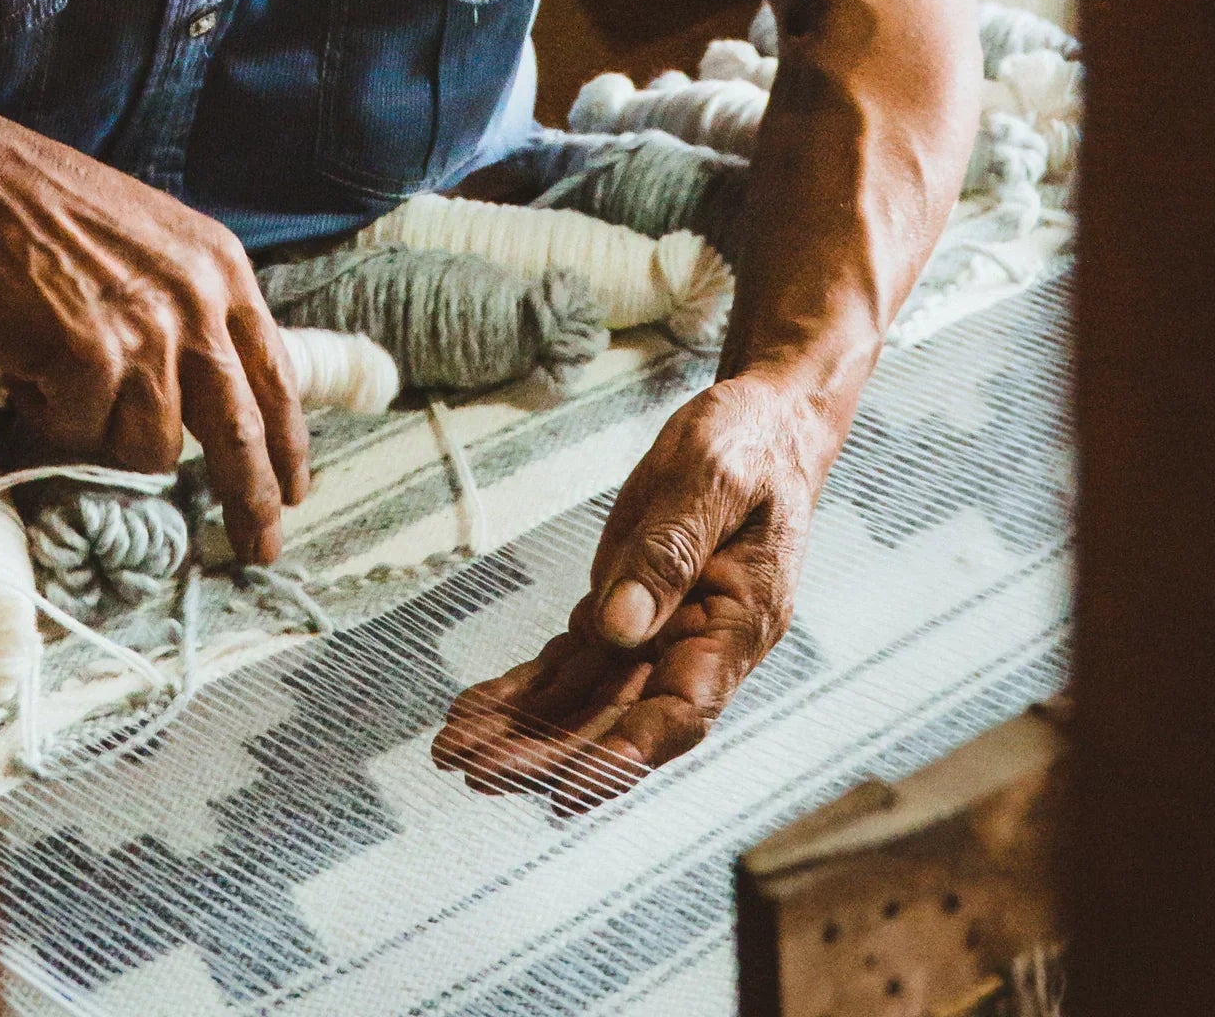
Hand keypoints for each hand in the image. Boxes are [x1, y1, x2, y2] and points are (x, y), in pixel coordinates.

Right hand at [0, 97, 306, 561]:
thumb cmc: (35, 208)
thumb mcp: (144, 243)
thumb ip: (184, 308)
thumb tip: (202, 396)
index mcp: (220, 269)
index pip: (275, 375)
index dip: (286, 443)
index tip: (292, 491)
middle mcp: (197, 302)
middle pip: (241, 430)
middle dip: (252, 499)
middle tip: (259, 547)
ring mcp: (147, 332)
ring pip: (150, 446)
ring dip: (101, 436)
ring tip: (57, 383)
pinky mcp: (91, 358)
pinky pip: (78, 435)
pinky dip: (46, 419)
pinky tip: (24, 371)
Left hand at [433, 367, 834, 812]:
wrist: (761, 426)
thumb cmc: (749, 446)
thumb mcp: (712, 480)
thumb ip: (670, 553)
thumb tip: (620, 629)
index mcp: (737, 625)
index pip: (682, 711)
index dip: (625, 755)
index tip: (569, 788)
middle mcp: (697, 648)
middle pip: (618, 721)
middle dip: (547, 753)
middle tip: (476, 770)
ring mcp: (657, 636)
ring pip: (584, 702)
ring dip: (521, 731)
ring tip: (453, 752)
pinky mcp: (623, 615)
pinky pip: (568, 666)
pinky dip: (520, 691)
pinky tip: (472, 713)